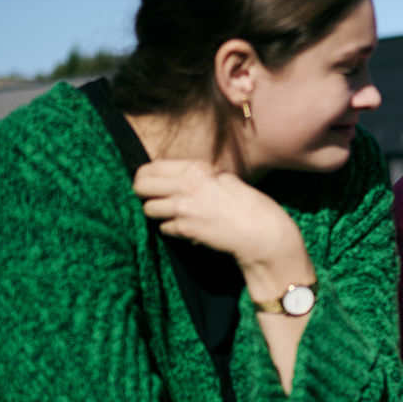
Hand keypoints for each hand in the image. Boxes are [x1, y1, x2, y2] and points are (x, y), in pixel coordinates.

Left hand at [133, 159, 308, 286]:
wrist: (262, 233)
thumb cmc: (250, 205)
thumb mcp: (224, 178)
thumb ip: (198, 175)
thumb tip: (176, 175)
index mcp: (195, 169)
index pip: (150, 167)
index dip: (146, 176)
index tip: (151, 183)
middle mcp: (185, 186)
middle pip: (140, 186)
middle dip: (143, 193)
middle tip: (154, 198)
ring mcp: (183, 209)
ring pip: (148, 209)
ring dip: (158, 213)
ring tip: (174, 214)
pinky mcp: (184, 229)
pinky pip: (164, 228)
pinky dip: (172, 229)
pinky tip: (187, 228)